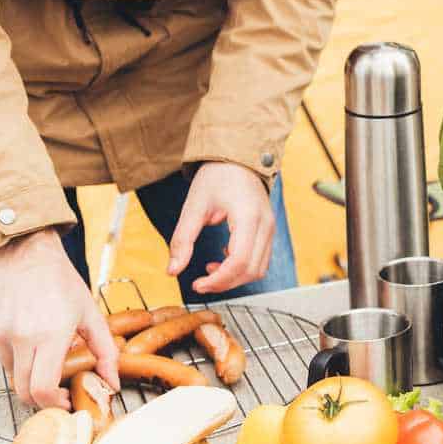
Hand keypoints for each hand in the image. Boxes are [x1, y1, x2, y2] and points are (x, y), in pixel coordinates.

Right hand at [0, 229, 119, 408]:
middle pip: (22, 389)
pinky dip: (11, 352)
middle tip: (55, 385)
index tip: (64, 400)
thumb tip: (113, 382)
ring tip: (41, 344)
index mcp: (50, 334)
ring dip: (27, 368)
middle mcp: (19, 336)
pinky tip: (23, 330)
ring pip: (10, 371)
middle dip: (40, 395)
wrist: (27, 254)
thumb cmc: (62, 283)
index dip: (52, 403)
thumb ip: (105, 351)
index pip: (41, 389)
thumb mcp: (91, 313)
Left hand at [168, 162, 274, 294]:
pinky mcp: (268, 230)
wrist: (238, 159)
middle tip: (200, 283)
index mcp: (248, 217)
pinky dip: (243, 268)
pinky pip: (260, 259)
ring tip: (211, 270)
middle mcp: (265, 225)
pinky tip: (223, 258)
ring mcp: (270, 228)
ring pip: (259, 269)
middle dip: (225, 283)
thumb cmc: (217, 178)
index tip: (197, 284)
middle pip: (252, 270)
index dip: (218, 280)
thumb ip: (183, 240)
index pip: (239, 261)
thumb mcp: (194, 207)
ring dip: (235, 278)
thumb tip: (172, 271)